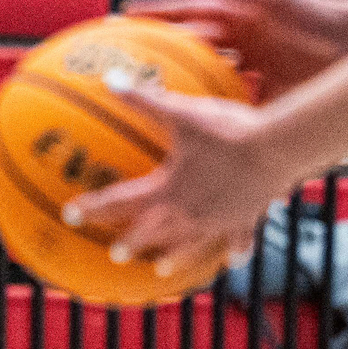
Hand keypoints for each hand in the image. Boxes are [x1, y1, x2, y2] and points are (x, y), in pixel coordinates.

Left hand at [62, 70, 291, 271]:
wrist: (276, 150)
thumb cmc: (227, 131)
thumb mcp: (182, 112)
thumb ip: (145, 99)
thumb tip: (111, 79)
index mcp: (167, 189)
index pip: (119, 201)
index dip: (92, 207)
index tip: (71, 215)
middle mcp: (188, 213)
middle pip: (152, 232)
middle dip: (131, 242)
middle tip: (115, 254)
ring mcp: (217, 221)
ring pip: (189, 246)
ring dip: (174, 258)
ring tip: (162, 269)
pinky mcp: (245, 220)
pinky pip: (238, 240)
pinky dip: (235, 250)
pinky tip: (235, 259)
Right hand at [123, 0, 347, 102]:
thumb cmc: (324, 17)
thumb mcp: (279, 0)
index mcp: (241, 17)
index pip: (189, 14)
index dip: (155, 16)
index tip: (121, 18)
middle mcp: (242, 44)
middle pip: (190, 51)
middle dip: (158, 57)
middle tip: (118, 62)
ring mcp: (253, 72)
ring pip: (208, 84)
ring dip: (181, 95)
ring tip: (146, 106)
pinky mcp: (268, 97)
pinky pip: (233, 110)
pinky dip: (216, 120)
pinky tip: (194, 136)